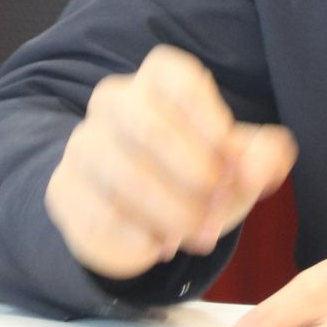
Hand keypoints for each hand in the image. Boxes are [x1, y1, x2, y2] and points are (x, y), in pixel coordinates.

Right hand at [44, 45, 296, 279]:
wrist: (137, 212)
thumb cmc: (195, 172)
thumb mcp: (237, 164)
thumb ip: (262, 158)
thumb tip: (262, 167)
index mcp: (158, 80)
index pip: (182, 83)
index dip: (214, 126)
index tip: (235, 166)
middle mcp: (113, 103)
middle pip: (152, 130)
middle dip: (198, 176)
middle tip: (222, 205)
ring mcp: (83, 146)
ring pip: (127, 178)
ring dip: (174, 214)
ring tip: (201, 236)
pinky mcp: (64, 192)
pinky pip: (101, 218)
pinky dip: (141, 240)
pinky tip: (163, 246)